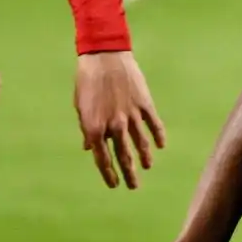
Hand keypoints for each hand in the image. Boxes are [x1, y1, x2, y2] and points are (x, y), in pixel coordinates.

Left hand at [75, 51, 165, 188]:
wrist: (104, 55)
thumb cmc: (87, 79)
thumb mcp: (81, 106)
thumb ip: (87, 128)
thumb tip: (89, 148)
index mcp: (94, 127)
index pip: (103, 159)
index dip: (109, 174)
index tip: (114, 184)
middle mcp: (114, 125)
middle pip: (124, 156)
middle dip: (128, 174)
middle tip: (133, 186)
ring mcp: (131, 115)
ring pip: (141, 144)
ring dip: (144, 158)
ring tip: (147, 167)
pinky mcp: (144, 103)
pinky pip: (154, 124)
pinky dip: (159, 136)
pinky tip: (161, 145)